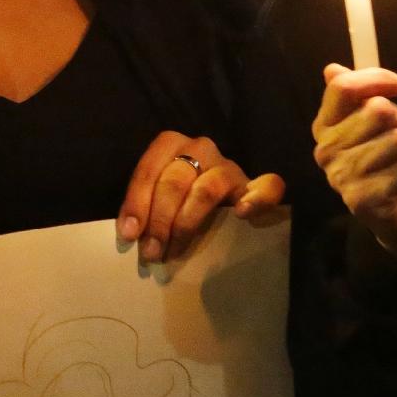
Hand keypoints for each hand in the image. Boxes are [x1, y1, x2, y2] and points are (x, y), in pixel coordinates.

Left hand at [116, 131, 286, 264]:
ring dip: (186, 223)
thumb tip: (130, 235)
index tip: (129, 234)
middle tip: (151, 252)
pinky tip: (242, 214)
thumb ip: (145, 206)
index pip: (148, 170)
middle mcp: (200, 148)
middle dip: (159, 220)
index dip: (137, 202)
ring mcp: (228, 166)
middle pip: (175, 181)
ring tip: (174, 249)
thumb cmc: (177, 199)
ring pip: (206, 189)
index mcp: (170, 144)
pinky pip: (266, 186)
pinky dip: (255, 198)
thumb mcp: (156, 195)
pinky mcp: (252, 184)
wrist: (217, 197)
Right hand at [311, 65, 396, 268]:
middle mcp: (326, 149)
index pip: (343, 87)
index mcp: (326, 126)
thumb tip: (332, 69)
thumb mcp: (384, 121)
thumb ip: (360, 96)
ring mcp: (339, 176)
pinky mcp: (358, 200)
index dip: (377, 78)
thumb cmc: (394, 162)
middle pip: (376, 110)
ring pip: (395, 140)